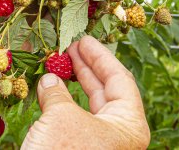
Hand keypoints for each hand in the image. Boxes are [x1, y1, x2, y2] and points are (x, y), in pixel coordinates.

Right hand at [22, 36, 149, 148]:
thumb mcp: (61, 118)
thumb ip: (57, 93)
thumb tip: (49, 79)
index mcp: (128, 126)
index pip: (120, 79)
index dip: (101, 56)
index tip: (84, 39)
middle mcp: (117, 134)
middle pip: (105, 89)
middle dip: (86, 66)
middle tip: (70, 47)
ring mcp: (97, 143)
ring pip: (87, 104)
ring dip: (70, 82)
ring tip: (57, 62)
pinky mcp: (77, 149)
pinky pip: (72, 118)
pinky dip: (60, 101)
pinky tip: (49, 87)